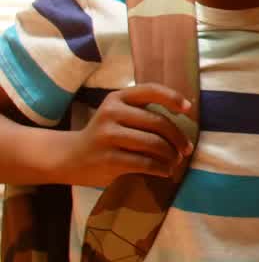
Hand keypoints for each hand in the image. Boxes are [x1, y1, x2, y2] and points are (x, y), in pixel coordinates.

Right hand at [62, 83, 192, 185]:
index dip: (173, 98)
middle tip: (186, 149)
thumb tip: (185, 116)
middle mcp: (111, 113)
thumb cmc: (105, 135)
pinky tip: (165, 171)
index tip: (187, 110)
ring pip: (154, 143)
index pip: (151, 90)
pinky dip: (161, 168)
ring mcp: (108, 135)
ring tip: (176, 161)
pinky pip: (145, 163)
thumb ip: (142, 111)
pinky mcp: (108, 158)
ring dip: (171, 155)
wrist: (69, 157)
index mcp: (117, 98)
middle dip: (178, 138)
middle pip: (158, 122)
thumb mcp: (117, 114)